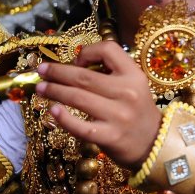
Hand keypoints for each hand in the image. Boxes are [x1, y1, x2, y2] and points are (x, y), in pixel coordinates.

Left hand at [35, 42, 161, 168]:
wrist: (154, 143)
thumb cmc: (137, 111)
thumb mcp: (133, 84)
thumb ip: (111, 73)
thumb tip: (74, 64)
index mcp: (133, 75)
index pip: (108, 50)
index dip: (87, 52)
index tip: (76, 61)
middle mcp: (127, 92)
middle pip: (84, 76)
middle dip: (57, 72)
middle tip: (42, 70)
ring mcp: (118, 115)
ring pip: (78, 98)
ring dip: (54, 91)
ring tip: (40, 88)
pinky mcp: (110, 136)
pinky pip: (80, 126)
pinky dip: (63, 118)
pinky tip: (53, 111)